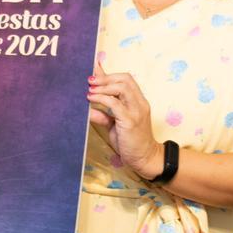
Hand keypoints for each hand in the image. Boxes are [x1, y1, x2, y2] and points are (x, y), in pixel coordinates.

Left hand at [86, 61, 163, 178]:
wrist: (144, 158)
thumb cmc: (131, 142)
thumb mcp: (115, 125)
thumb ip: (104, 114)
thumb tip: (89, 106)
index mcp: (139, 102)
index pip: (127, 80)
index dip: (110, 75)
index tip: (94, 74)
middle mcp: (140, 103)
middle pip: (125, 79)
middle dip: (106, 78)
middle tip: (90, 81)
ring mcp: (136, 111)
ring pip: (122, 88)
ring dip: (103, 87)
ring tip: (90, 90)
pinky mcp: (130, 121)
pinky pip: (115, 104)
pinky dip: (102, 99)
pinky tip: (92, 100)